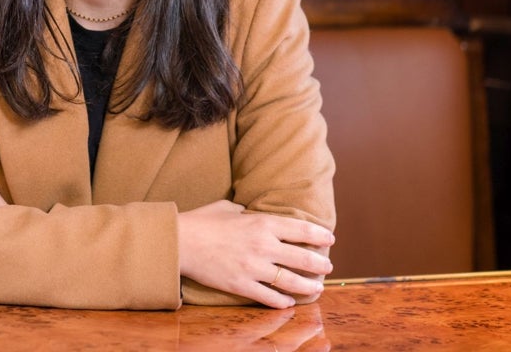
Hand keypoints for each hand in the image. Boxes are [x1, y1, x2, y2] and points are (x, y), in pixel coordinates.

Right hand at [177, 200, 334, 308]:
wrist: (180, 241)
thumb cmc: (202, 220)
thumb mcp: (228, 207)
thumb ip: (247, 212)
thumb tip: (252, 214)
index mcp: (261, 223)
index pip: (301, 230)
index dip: (319, 235)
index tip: (329, 240)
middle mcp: (263, 245)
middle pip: (303, 258)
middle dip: (320, 264)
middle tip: (328, 266)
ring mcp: (254, 267)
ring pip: (292, 281)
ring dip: (309, 286)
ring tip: (317, 288)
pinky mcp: (242, 285)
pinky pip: (269, 297)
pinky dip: (282, 301)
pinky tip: (288, 302)